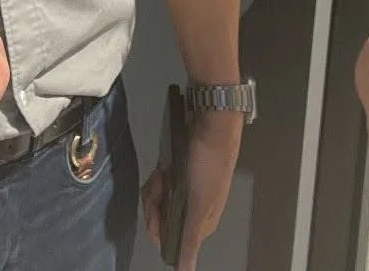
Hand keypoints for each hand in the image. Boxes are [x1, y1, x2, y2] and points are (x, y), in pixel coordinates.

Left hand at [142, 108, 241, 270]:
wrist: (212, 125)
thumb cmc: (207, 167)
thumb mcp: (198, 206)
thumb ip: (190, 242)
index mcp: (202, 223)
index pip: (172, 238)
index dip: (158, 225)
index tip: (156, 207)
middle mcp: (194, 209)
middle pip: (163, 217)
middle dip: (156, 200)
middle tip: (161, 181)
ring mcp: (186, 190)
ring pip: (160, 199)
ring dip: (157, 186)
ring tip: (163, 171)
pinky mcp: (180, 174)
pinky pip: (162, 183)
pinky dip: (160, 176)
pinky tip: (163, 166)